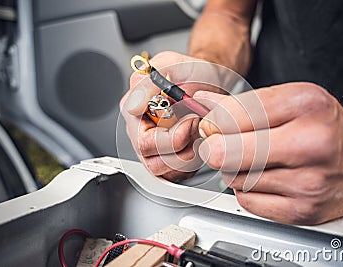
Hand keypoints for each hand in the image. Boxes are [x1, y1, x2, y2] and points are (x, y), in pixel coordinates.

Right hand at [120, 51, 219, 180]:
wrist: (208, 79)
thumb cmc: (191, 72)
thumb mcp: (170, 63)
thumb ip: (148, 82)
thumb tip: (134, 106)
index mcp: (134, 110)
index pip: (144, 143)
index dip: (171, 138)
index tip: (190, 120)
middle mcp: (140, 131)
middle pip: (154, 162)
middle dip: (183, 147)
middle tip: (197, 124)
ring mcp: (154, 147)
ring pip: (167, 171)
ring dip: (190, 155)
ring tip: (198, 131)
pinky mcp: (169, 158)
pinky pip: (178, 174)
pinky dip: (193, 162)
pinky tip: (197, 141)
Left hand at [195, 82, 342, 224]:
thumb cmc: (326, 127)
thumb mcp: (291, 99)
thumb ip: (244, 103)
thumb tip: (203, 105)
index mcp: (305, 106)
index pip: (235, 114)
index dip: (212, 121)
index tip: (210, 123)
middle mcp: (310, 144)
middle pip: (227, 151)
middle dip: (214, 147)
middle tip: (219, 143)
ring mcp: (307, 182)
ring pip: (234, 178)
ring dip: (234, 168)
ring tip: (256, 159)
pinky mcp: (302, 210)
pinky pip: (247, 201)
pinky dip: (247, 189)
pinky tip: (265, 178)